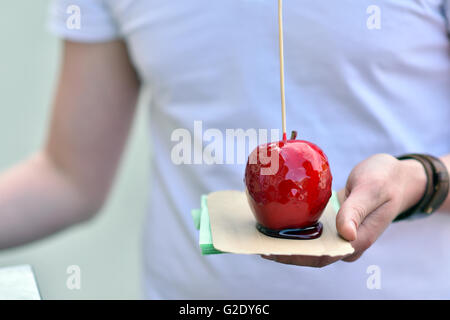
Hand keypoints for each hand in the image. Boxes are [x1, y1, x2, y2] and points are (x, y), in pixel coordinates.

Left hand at [262, 153, 426, 266]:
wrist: (395, 175)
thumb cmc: (386, 180)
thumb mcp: (372, 190)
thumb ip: (357, 210)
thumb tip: (346, 235)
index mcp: (357, 241)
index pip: (321, 256)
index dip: (295, 256)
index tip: (271, 250)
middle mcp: (345, 241)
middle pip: (309, 253)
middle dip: (283, 250)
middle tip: (257, 242)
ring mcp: (338, 232)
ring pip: (308, 242)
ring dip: (285, 239)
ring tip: (260, 232)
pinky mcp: (332, 220)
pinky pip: (310, 227)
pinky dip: (293, 225)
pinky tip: (275, 217)